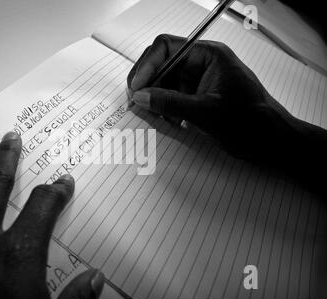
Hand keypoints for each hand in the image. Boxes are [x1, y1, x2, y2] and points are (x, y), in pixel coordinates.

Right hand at [127, 34, 297, 161]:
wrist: (271, 142)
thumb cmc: (251, 122)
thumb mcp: (207, 112)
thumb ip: (170, 102)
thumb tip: (141, 96)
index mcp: (209, 55)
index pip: (167, 48)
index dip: (148, 65)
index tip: (137, 87)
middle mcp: (202, 64)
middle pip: (162, 63)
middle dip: (148, 82)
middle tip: (136, 101)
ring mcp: (199, 81)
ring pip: (164, 82)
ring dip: (155, 98)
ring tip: (155, 115)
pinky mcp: (197, 97)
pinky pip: (172, 96)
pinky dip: (164, 108)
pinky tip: (168, 121)